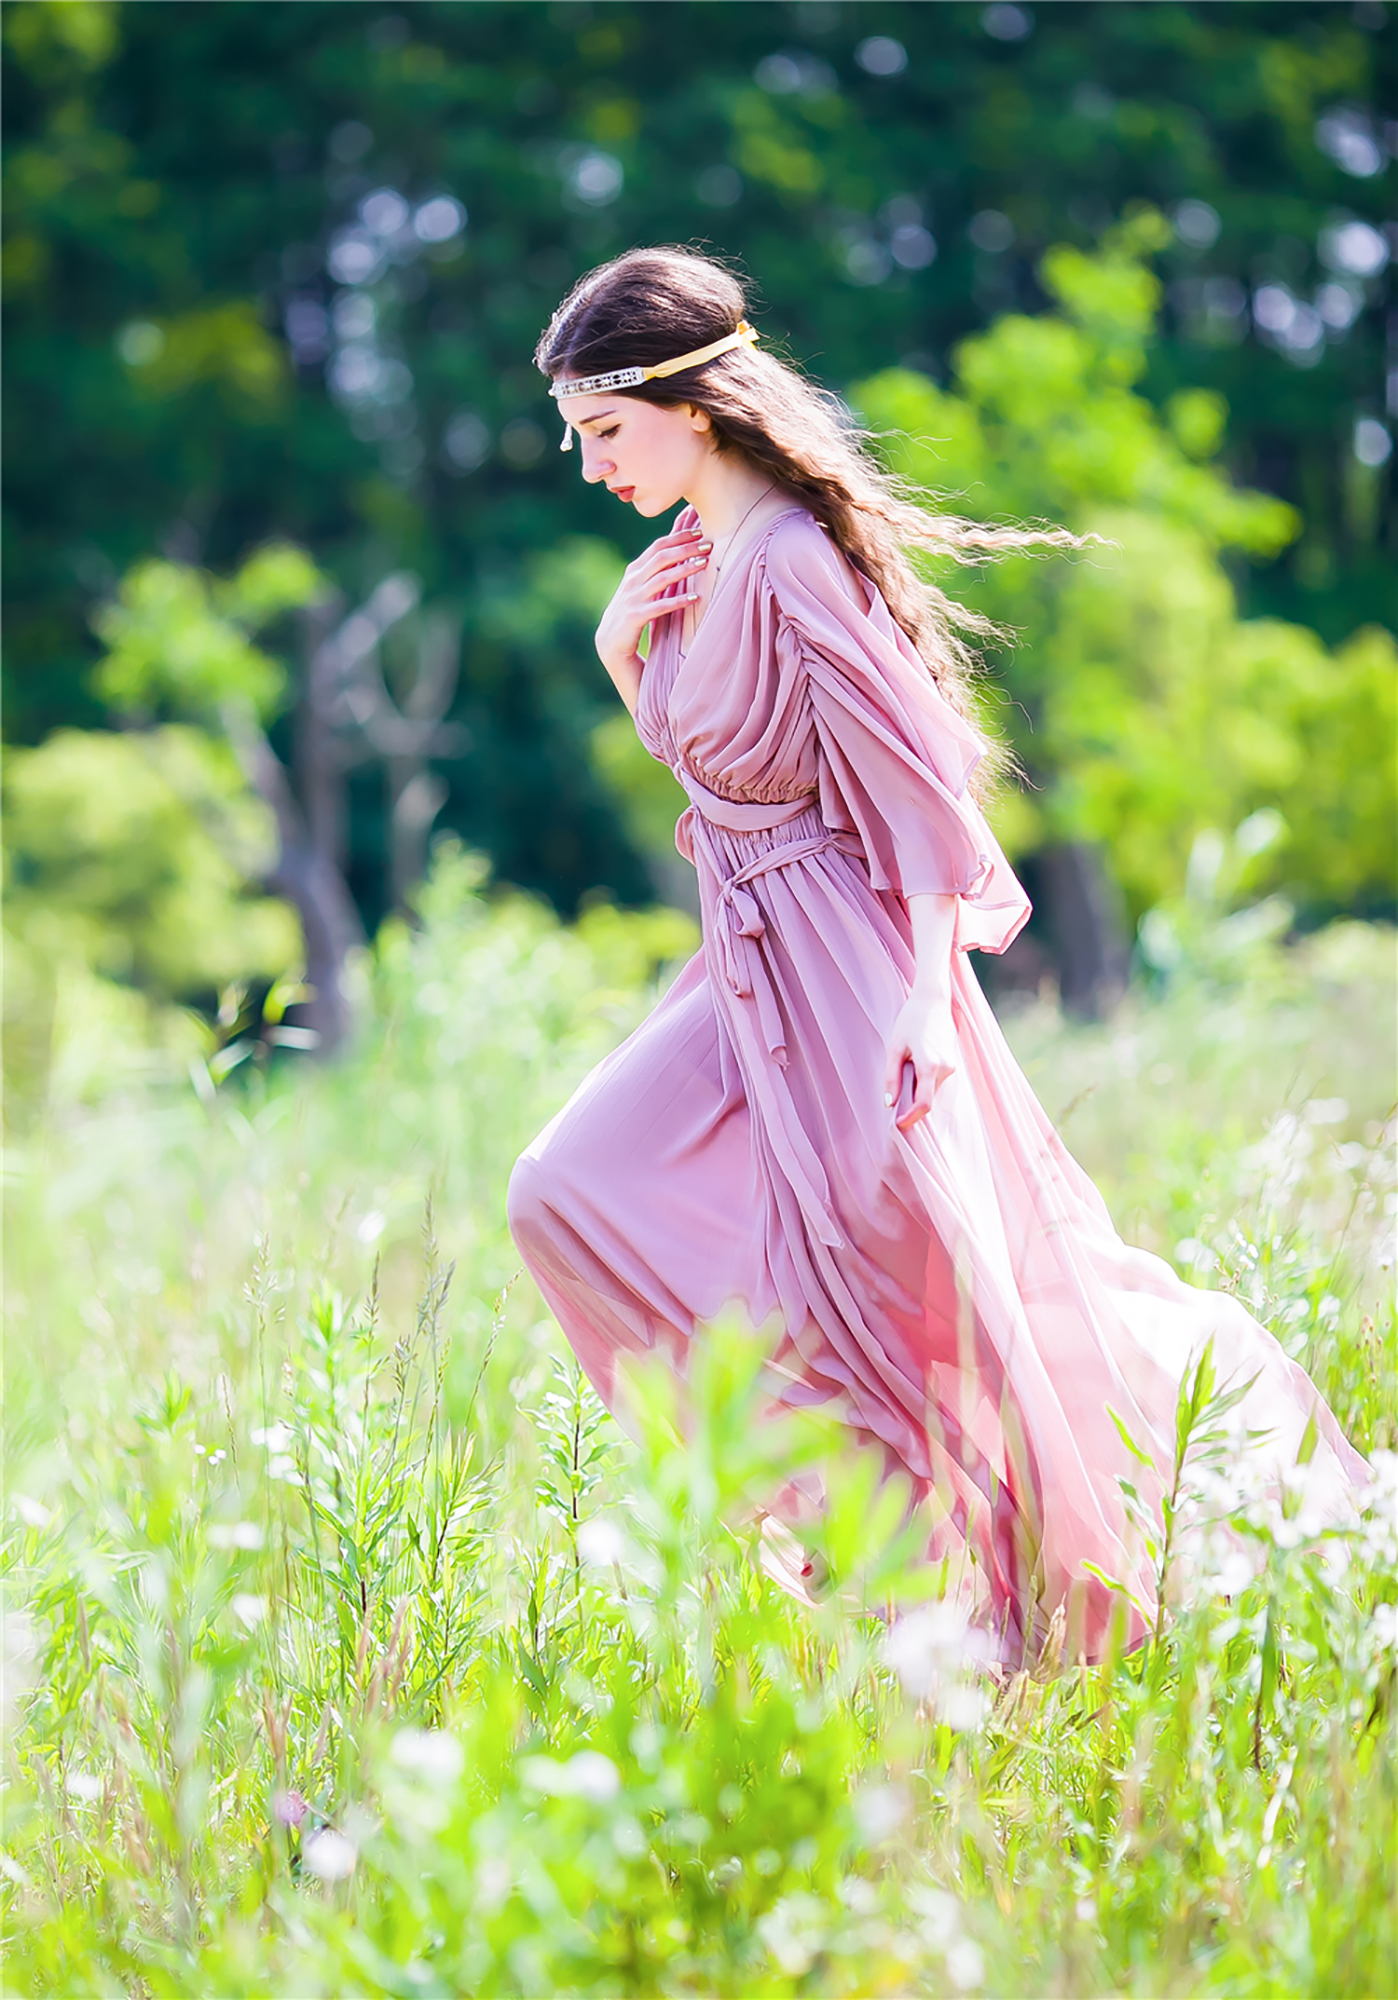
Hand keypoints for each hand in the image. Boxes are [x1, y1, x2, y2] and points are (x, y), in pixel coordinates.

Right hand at [594, 527, 710, 709]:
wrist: (610, 645)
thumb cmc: (633, 615)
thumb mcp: (641, 590)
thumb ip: (655, 574)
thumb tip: (679, 554)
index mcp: (634, 571)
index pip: (658, 546)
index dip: (679, 537)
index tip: (700, 532)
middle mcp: (632, 581)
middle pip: (661, 557)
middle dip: (686, 548)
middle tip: (708, 545)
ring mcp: (632, 599)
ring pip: (661, 578)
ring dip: (684, 569)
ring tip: (704, 564)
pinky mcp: (634, 618)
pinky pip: (660, 607)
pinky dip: (678, 602)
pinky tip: (695, 599)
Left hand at [883, 986, 956, 1130]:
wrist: (932, 1000)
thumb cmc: (910, 1020)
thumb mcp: (894, 1047)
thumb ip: (892, 1076)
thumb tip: (890, 1103)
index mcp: (930, 1066)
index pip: (924, 1104)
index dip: (911, 1118)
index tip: (898, 1124)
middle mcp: (945, 1068)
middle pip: (928, 1098)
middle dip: (912, 1104)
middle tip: (893, 1102)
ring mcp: (952, 1065)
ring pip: (932, 1090)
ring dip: (917, 1091)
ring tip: (902, 1074)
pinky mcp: (952, 1061)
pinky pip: (937, 1080)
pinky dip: (924, 1082)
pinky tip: (913, 1067)